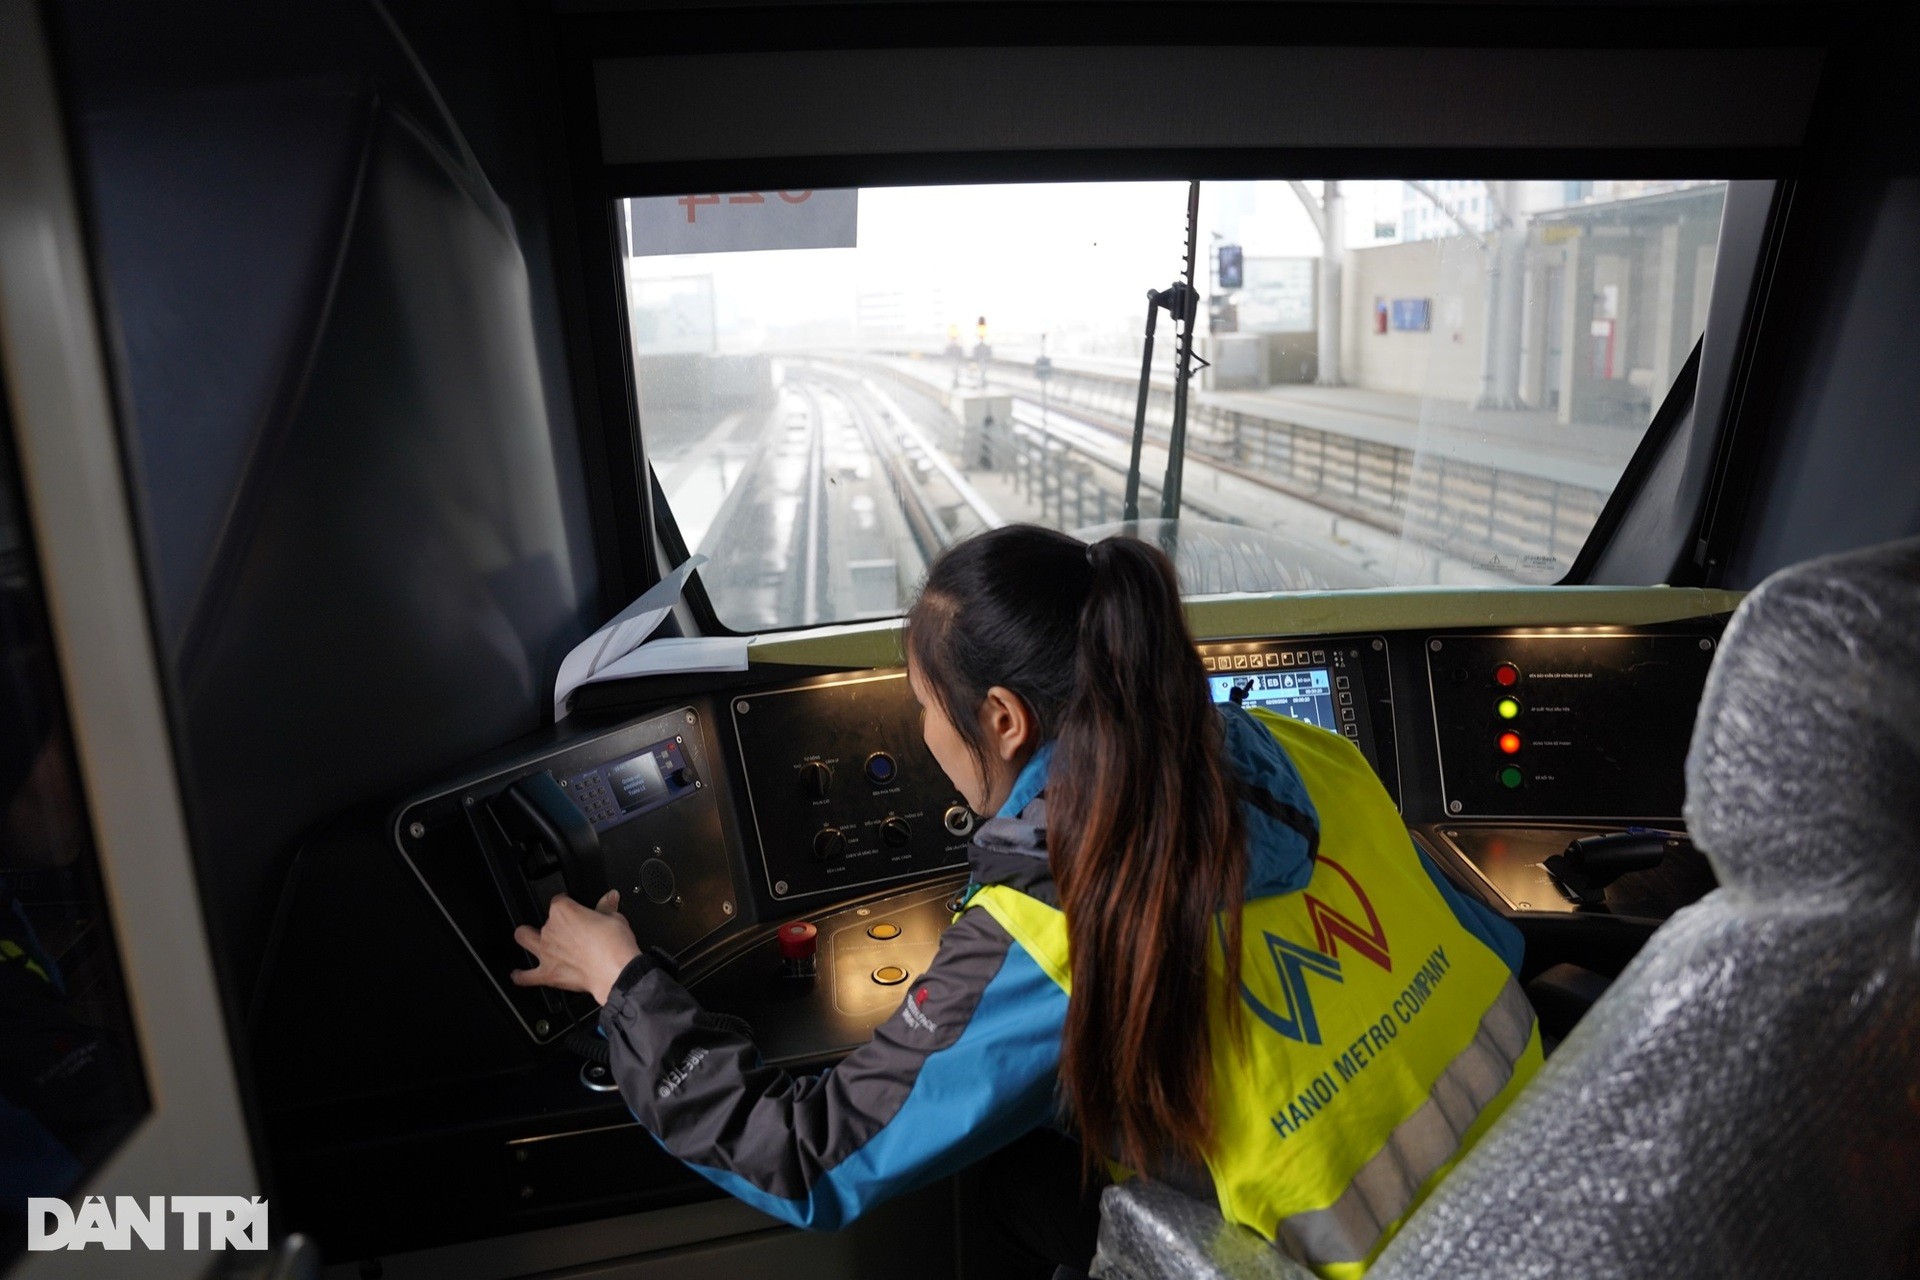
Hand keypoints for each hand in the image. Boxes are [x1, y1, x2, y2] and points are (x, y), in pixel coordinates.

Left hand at [511, 890, 641, 1005]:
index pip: (559, 900)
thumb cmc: (615, 946)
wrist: (616, 971)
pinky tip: (517, 975)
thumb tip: (611, 898)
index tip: (575, 908)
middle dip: (551, 923)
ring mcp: (546, 952)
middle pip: (544, 920)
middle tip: (563, 928)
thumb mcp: (615, 918)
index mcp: (565, 911)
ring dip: (525, 937)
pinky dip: (520, 976)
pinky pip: (527, 976)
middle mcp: (551, 929)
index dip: (567, 903)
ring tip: (527, 937)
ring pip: (524, 938)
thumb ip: (607, 907)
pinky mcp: (548, 973)